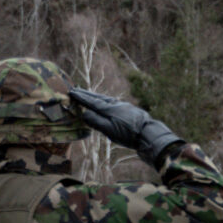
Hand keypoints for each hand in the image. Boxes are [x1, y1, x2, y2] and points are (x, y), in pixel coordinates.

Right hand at [67, 87, 184, 167]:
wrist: (150, 134)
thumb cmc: (129, 134)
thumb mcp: (109, 130)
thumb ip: (96, 121)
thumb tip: (84, 113)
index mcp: (109, 109)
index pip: (91, 101)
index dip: (81, 97)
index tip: (71, 92)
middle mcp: (115, 104)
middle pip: (98, 97)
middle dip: (87, 94)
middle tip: (77, 89)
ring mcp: (123, 106)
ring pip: (106, 99)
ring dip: (96, 96)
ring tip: (89, 94)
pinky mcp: (129, 110)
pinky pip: (113, 102)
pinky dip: (105, 100)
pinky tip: (107, 103)